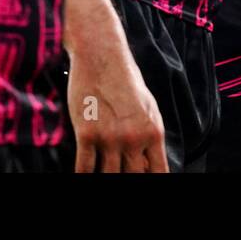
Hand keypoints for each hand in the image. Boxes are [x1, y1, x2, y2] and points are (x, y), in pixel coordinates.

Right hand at [67, 47, 167, 172]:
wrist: (101, 56)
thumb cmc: (125, 79)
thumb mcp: (148, 107)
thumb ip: (149, 136)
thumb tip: (149, 161)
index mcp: (153, 132)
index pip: (158, 172)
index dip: (152, 182)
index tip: (143, 184)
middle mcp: (134, 138)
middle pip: (132, 177)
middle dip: (125, 178)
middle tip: (118, 173)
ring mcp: (110, 137)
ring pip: (108, 176)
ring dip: (103, 177)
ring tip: (101, 173)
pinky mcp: (87, 134)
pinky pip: (84, 168)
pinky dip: (82, 176)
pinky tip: (82, 176)